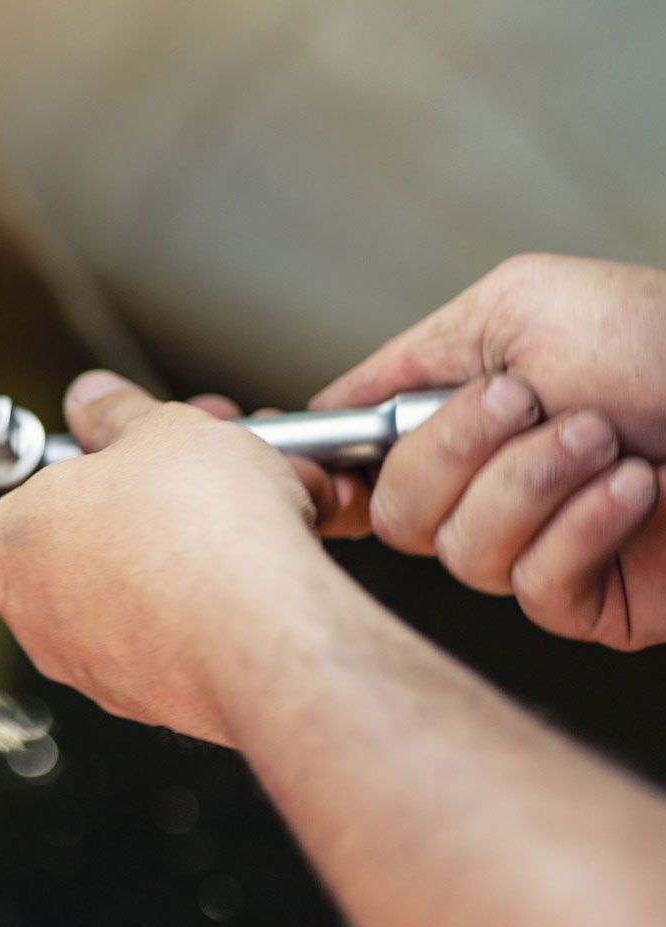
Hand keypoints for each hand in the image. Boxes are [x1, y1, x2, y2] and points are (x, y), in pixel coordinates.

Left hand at [0, 371, 361, 745]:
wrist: (267, 633)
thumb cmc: (202, 532)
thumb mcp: (159, 429)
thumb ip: (116, 411)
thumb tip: (94, 400)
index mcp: (8, 540)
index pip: (37, 486)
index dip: (102, 459)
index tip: (144, 447)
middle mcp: (33, 612)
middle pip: (94, 533)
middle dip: (155, 496)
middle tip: (205, 468)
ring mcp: (87, 662)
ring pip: (140, 583)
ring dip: (191, 542)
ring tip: (247, 512)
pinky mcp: (145, 696)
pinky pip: (176, 631)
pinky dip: (211, 598)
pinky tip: (256, 570)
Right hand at [312, 254, 665, 648]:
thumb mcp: (521, 302)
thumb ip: (410, 357)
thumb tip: (324, 410)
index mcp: (459, 420)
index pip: (355, 465)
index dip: (324, 470)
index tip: (313, 457)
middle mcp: (487, 489)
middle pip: (394, 515)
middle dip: (456, 452)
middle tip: (531, 403)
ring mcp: (538, 550)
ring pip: (459, 554)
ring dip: (532, 483)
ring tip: (605, 439)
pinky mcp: (593, 604)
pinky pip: (535, 587)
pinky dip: (583, 528)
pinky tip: (635, 487)